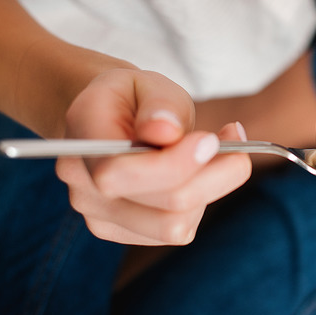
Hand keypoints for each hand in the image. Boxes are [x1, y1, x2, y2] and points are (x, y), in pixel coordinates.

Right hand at [54, 69, 251, 244]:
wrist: (110, 119)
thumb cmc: (134, 98)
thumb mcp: (149, 83)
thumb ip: (160, 104)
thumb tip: (165, 131)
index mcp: (81, 138)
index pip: (118, 173)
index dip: (173, 164)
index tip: (211, 139)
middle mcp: (82, 185)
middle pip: (160, 207)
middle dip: (211, 175)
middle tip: (234, 136)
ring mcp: (98, 215)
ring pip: (174, 226)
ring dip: (210, 189)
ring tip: (217, 150)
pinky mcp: (122, 232)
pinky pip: (176, 231)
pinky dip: (199, 202)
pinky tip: (199, 171)